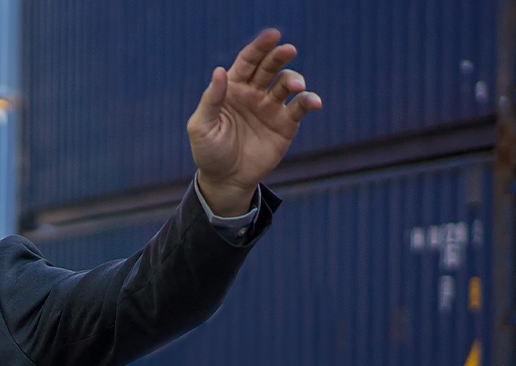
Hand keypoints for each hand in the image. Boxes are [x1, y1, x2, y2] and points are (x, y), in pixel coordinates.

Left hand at [188, 28, 322, 215]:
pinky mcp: (286, 123)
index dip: (259, 47)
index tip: (272, 35)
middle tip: (287, 50)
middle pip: (269, 67)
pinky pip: (301, 107)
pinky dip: (310, 101)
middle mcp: (254, 93)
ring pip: (287, 83)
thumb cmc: (208, 152)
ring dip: (293, 80)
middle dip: (278, 56)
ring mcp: (271, 107)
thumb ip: (211, 99)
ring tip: (294, 86)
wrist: (226, 180)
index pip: (247, 62)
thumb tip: (220, 71)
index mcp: (232, 88)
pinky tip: (313, 101)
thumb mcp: (202, 126)